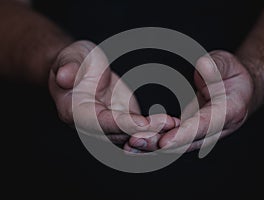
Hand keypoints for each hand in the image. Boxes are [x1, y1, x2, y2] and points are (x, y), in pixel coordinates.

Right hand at [49, 40, 178, 144]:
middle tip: (168, 126)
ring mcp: (109, 125)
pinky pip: (139, 129)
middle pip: (118, 135)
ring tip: (175, 125)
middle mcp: (92, 125)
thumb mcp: (70, 58)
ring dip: (153, 134)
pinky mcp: (123, 121)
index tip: (142, 124)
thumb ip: (67, 67)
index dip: (119, 124)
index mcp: (74, 112)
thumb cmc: (74, 61)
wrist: (83, 69)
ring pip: (131, 136)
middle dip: (143, 133)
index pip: (97, 123)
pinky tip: (173, 123)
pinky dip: (155, 128)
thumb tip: (64, 76)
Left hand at [126, 50, 253, 152]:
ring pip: (179, 146)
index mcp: (230, 111)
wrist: (239, 90)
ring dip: (155, 148)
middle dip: (161, 145)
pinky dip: (157, 144)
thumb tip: (202, 66)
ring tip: (131, 146)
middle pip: (188, 143)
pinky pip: (175, 141)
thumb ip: (217, 66)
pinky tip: (138, 145)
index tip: (165, 141)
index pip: (206, 125)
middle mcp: (217, 128)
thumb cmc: (233, 75)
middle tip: (136, 142)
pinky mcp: (193, 132)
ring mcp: (204, 133)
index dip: (185, 134)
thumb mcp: (228, 64)